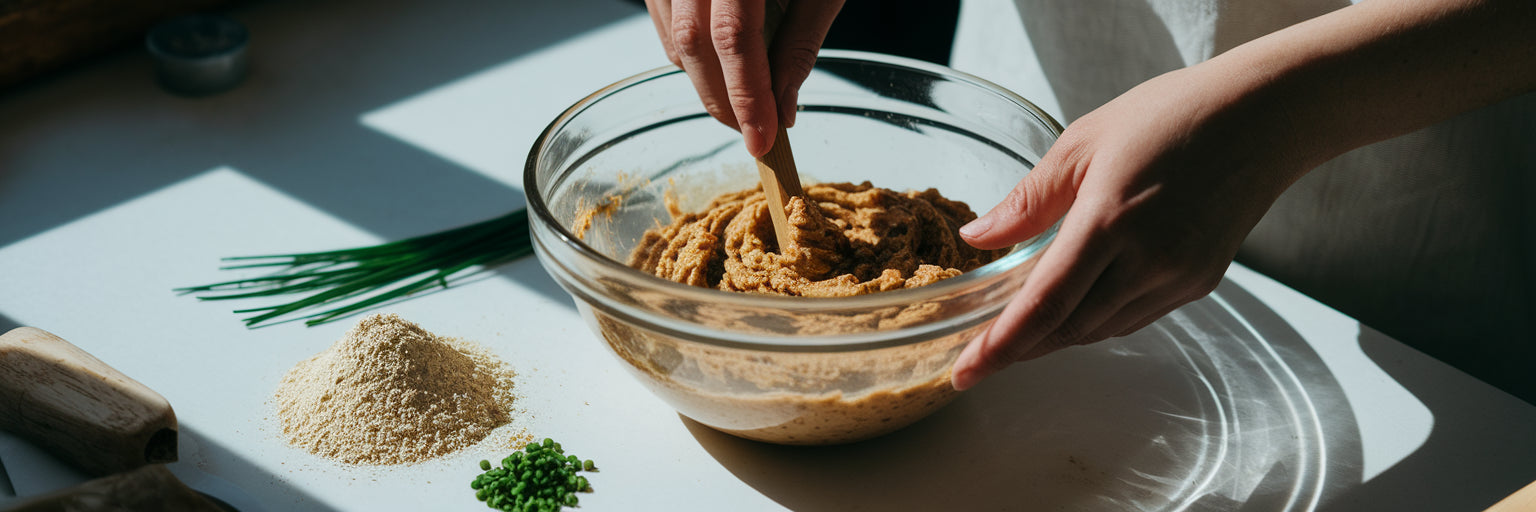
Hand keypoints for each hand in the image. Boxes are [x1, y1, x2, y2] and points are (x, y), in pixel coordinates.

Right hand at [643, 0, 843, 155]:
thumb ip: (801, 42)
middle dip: (722, 99)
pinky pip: (664, 16)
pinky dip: (687, 51)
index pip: (732, 36)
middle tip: (752, 132)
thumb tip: (783, 108)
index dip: (746, 95)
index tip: (764, 140)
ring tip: (739, 103)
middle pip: (692, 42)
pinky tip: (717, 65)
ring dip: (703, 80)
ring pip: (672, 35)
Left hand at [950, 64, 1313, 389]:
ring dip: (1055, 337)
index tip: (965, 372)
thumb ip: (1028, 201)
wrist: (1263, 117)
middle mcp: (1147, 260)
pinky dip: (1094, 321)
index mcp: (1110, 221)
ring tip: (1016, 334)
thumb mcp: (1082, 141)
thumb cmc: (1171, 114)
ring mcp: (1178, 277)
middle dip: (1019, 348)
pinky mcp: (1198, 283)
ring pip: (1099, 330)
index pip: (1044, 306)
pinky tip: (1073, 309)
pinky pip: (1132, 318)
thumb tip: (978, 238)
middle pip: (1068, 329)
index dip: (999, 347)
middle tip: (978, 354)